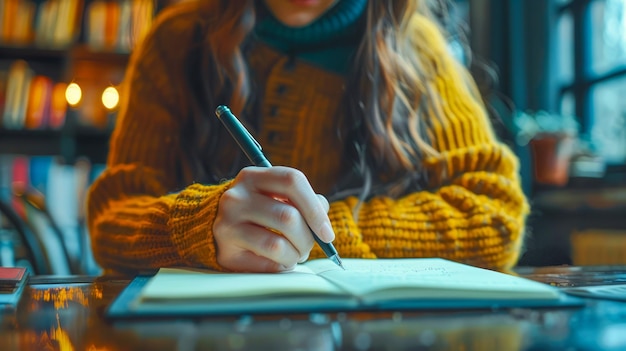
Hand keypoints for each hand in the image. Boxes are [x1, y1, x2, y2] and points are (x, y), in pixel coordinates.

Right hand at [213, 166, 333, 271]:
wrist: (217, 229)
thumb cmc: (258, 213)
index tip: (327, 232)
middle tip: (308, 246)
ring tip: (293, 255)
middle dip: (307, 238)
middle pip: (288, 217)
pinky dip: (281, 266)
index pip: (292, 181)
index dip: (315, 208)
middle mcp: (236, 197)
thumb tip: (322, 216)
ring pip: (278, 245)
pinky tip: (277, 261)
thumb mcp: (276, 197)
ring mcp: (227, 223)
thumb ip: (303, 201)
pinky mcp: (225, 250)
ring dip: (295, 255)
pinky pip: (267, 264)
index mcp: (252, 177)